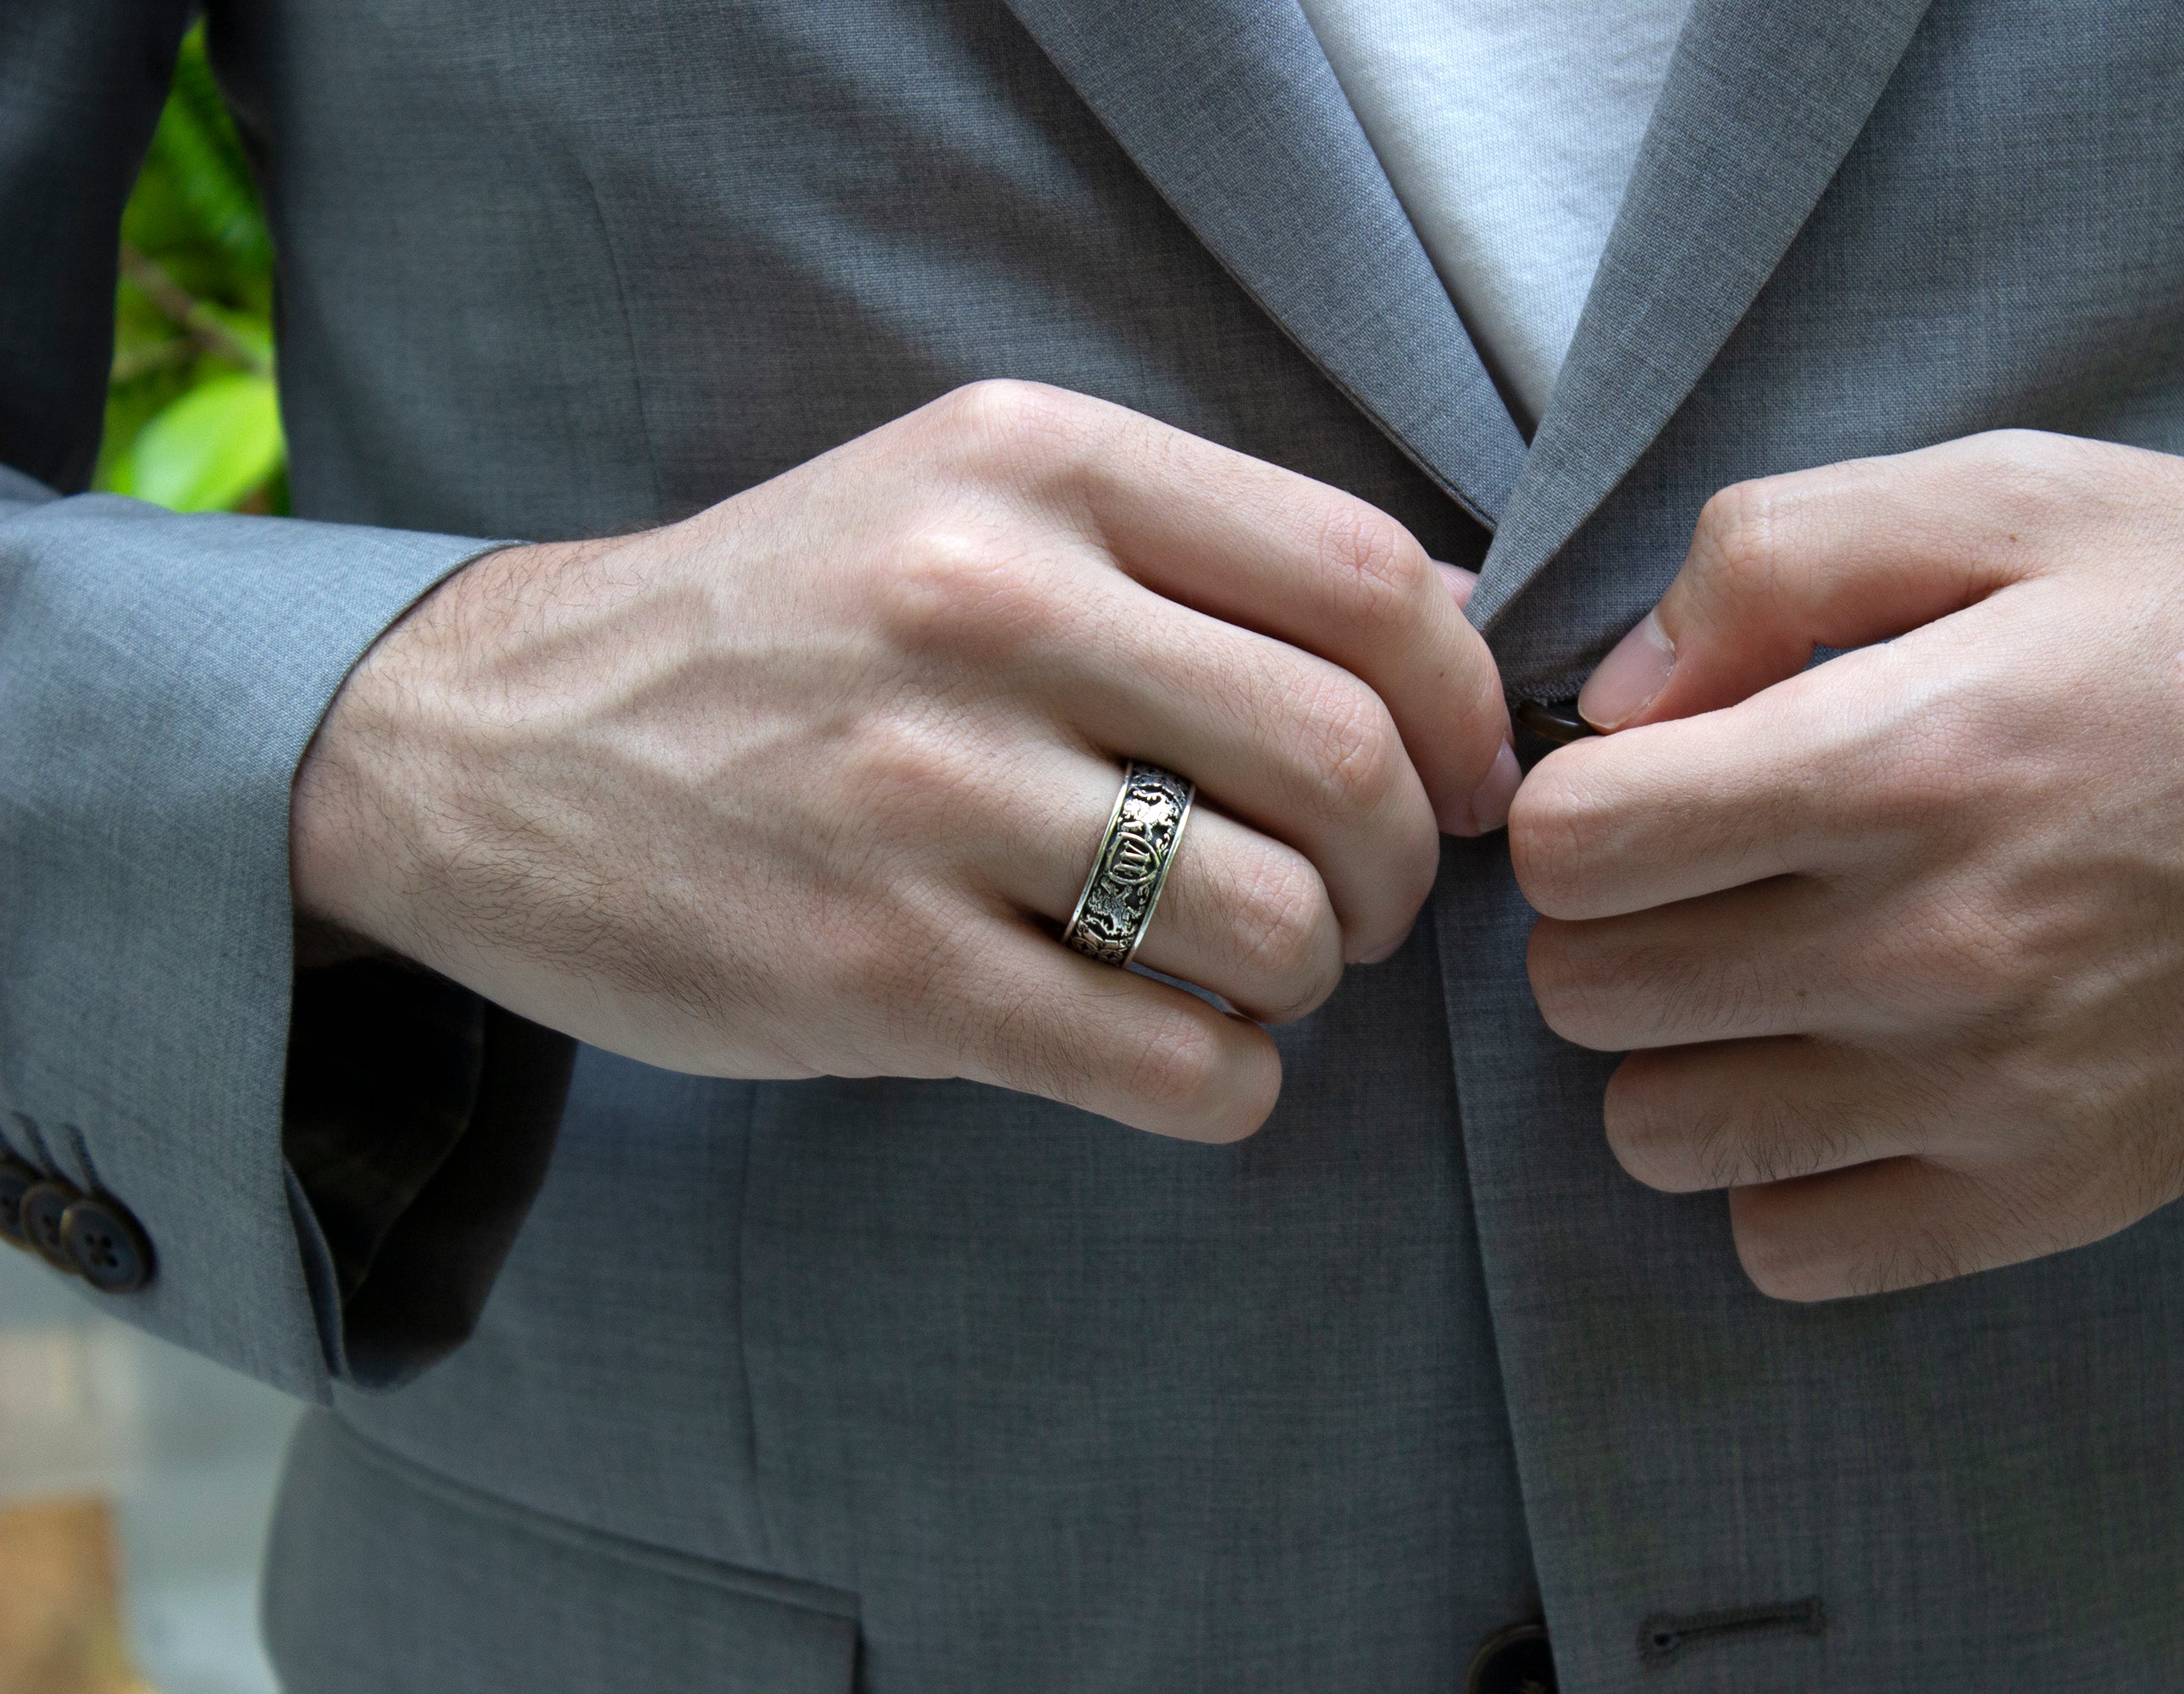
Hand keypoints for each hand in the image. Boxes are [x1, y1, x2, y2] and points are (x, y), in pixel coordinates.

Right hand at [292, 381, 1516, 1140]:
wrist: (484, 743)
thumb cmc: (779, 628)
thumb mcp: (966, 496)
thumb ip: (1196, 542)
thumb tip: (1462, 624)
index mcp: (1033, 465)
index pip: (1366, 580)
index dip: (1467, 704)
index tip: (1463, 778)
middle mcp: (982, 606)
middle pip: (1347, 760)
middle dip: (1409, 866)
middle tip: (1367, 903)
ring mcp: (920, 795)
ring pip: (1274, 923)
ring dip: (1316, 980)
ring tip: (1259, 975)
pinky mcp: (872, 972)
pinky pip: (1168, 1060)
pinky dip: (1230, 1084)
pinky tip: (1193, 1058)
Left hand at [1511, 431, 2183, 1297]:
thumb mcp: (2010, 495)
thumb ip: (1775, 554)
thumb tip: (1618, 693)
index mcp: (1904, 758)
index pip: (1568, 846)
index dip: (1574, 804)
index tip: (1645, 786)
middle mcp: (1934, 947)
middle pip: (1584, 993)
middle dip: (1611, 923)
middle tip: (1709, 878)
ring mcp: (1991, 1096)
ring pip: (1656, 1134)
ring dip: (1677, 1055)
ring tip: (1771, 983)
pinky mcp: (2050, 1198)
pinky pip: (1789, 1249)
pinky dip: (1781, 1175)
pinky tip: (1844, 1084)